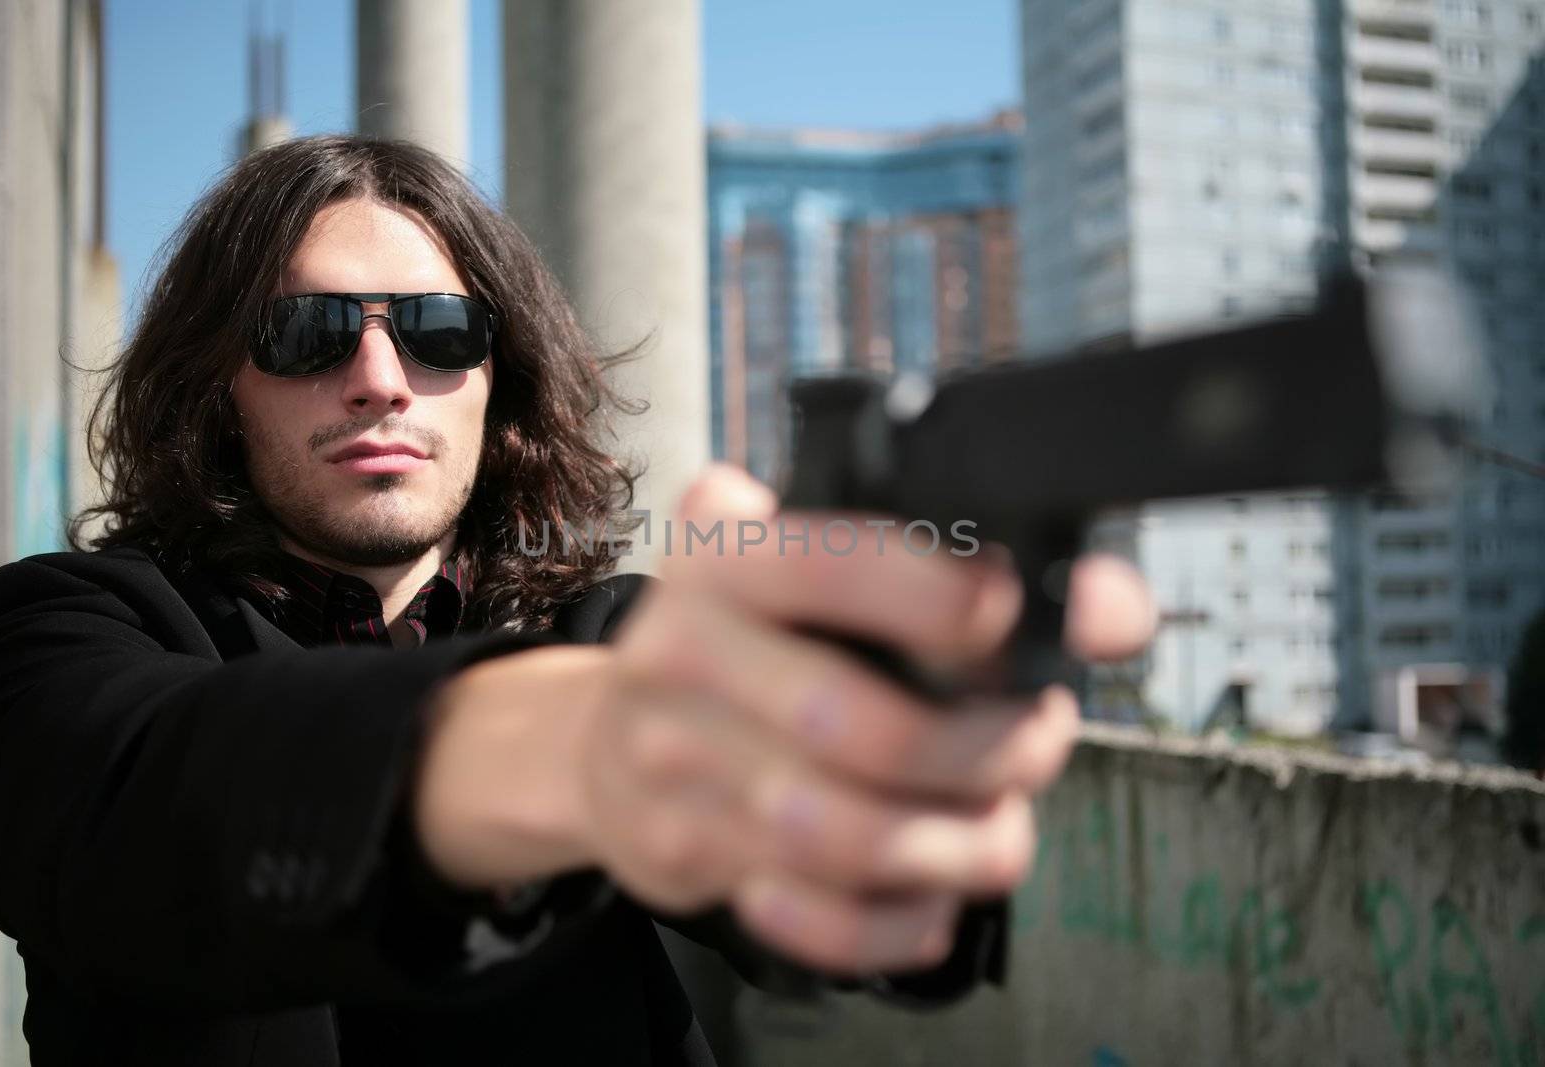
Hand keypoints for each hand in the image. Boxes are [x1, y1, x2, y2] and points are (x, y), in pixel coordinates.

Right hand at [574, 465, 1154, 973]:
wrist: (608, 740)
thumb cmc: (747, 643)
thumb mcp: (817, 566)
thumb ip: (954, 570)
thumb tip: (1112, 607)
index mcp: (722, 562)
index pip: (827, 565)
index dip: (937, 598)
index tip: (1010, 618)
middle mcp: (681, 655)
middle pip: (864, 729)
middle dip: (986, 751)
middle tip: (1037, 742)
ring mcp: (676, 765)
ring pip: (849, 838)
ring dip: (961, 844)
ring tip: (999, 826)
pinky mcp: (685, 856)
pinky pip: (816, 918)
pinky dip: (897, 921)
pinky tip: (928, 892)